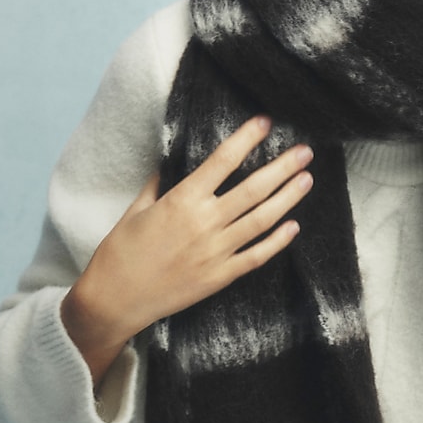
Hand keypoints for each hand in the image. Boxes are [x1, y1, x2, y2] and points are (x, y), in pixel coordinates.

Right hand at [62, 115, 312, 384]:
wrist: (115, 300)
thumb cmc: (120, 252)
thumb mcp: (136, 209)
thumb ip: (160, 184)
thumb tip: (177, 163)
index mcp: (181, 200)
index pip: (222, 161)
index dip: (247, 139)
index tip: (265, 122)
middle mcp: (204, 223)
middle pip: (253, 189)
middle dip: (282, 167)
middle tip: (304, 151)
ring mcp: (215, 252)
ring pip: (262, 220)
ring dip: (287, 198)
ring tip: (306, 180)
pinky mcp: (220, 277)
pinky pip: (256, 256)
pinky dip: (277, 241)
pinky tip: (293, 226)